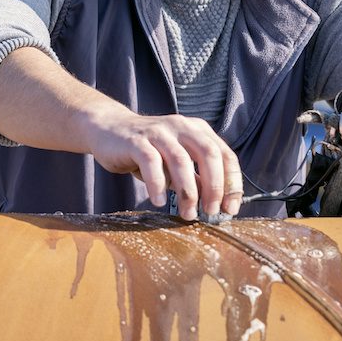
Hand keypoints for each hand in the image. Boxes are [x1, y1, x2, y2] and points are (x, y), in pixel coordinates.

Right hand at [81, 109, 242, 220]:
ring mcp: (158, 132)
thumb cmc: (147, 150)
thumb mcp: (176, 162)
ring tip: (187, 214)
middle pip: (208, 154)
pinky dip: (157, 184)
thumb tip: (218, 203)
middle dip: (214, 187)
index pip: (224, 154)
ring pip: (181, 160)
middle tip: (211, 212)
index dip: (232, 183)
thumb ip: (196, 177)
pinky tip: (159, 201)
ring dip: (188, 191)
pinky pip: (150, 162)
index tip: (230, 208)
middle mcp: (181, 126)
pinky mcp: (136, 140)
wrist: (109, 129)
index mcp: (197, 130)